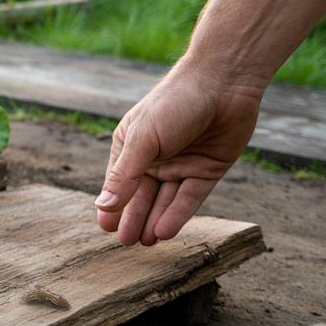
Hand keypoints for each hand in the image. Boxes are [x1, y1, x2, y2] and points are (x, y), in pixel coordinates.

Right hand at [94, 65, 263, 245]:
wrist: (224, 82)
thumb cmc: (175, 103)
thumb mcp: (143, 140)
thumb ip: (124, 176)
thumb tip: (102, 206)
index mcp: (132, 146)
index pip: (118, 183)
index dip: (112, 205)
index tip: (106, 228)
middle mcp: (155, 158)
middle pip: (141, 195)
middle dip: (132, 218)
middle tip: (126, 242)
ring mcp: (182, 165)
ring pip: (165, 200)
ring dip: (154, 220)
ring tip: (145, 242)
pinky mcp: (207, 170)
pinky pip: (190, 198)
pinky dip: (177, 214)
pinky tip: (165, 231)